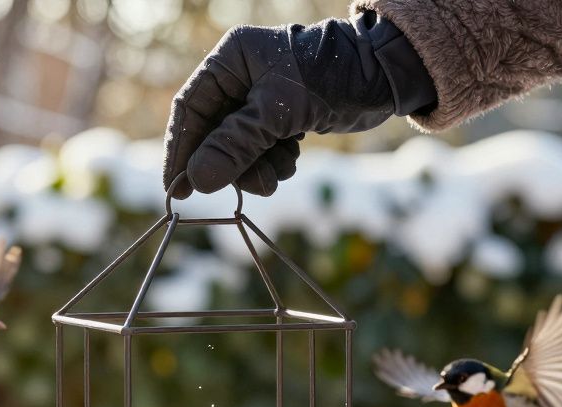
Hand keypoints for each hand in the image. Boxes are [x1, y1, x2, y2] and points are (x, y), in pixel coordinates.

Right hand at [162, 14, 433, 198]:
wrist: (384, 75)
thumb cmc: (332, 78)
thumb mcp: (280, 112)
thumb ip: (236, 145)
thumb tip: (196, 181)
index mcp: (231, 60)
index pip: (190, 110)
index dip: (181, 152)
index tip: (177, 191)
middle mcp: (240, 77)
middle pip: (213, 135)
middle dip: (231, 166)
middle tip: (251, 187)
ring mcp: (260, 99)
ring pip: (238, 148)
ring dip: (255, 169)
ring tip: (279, 174)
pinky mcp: (281, 117)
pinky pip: (261, 150)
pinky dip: (273, 163)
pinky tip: (291, 161)